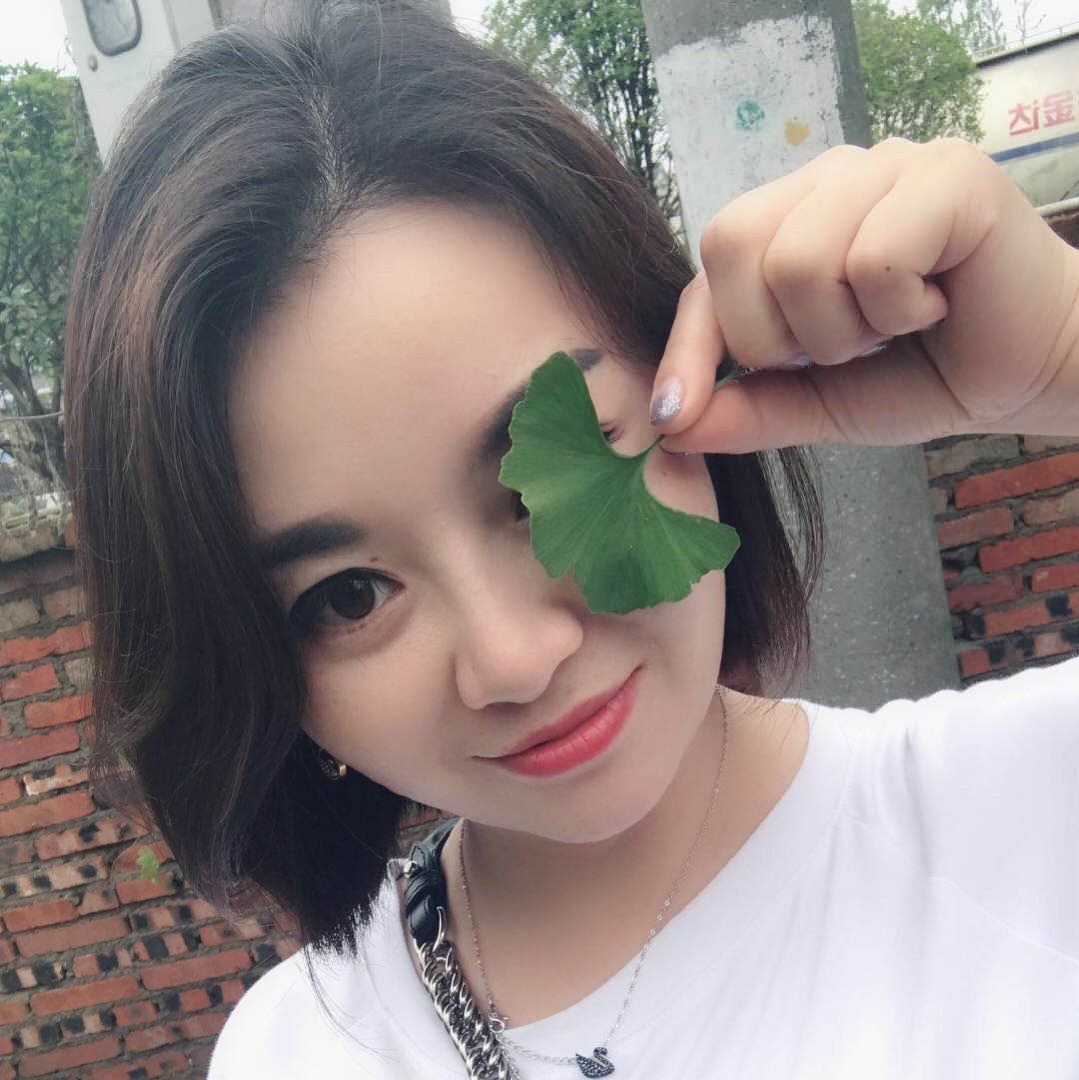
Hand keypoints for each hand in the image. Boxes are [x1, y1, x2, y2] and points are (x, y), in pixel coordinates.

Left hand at [650, 137, 1078, 455]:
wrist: (1036, 375)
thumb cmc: (926, 373)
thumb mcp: (818, 404)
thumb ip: (747, 409)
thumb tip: (670, 425)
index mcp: (792, 217)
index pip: (709, 264)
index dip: (688, 344)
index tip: (675, 415)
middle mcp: (832, 176)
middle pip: (735, 244)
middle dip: (777, 339)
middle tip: (845, 350)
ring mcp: (889, 164)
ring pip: (800, 259)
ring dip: (845, 332)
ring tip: (896, 327)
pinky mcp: (948, 173)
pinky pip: (873, 259)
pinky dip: (900, 311)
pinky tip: (937, 305)